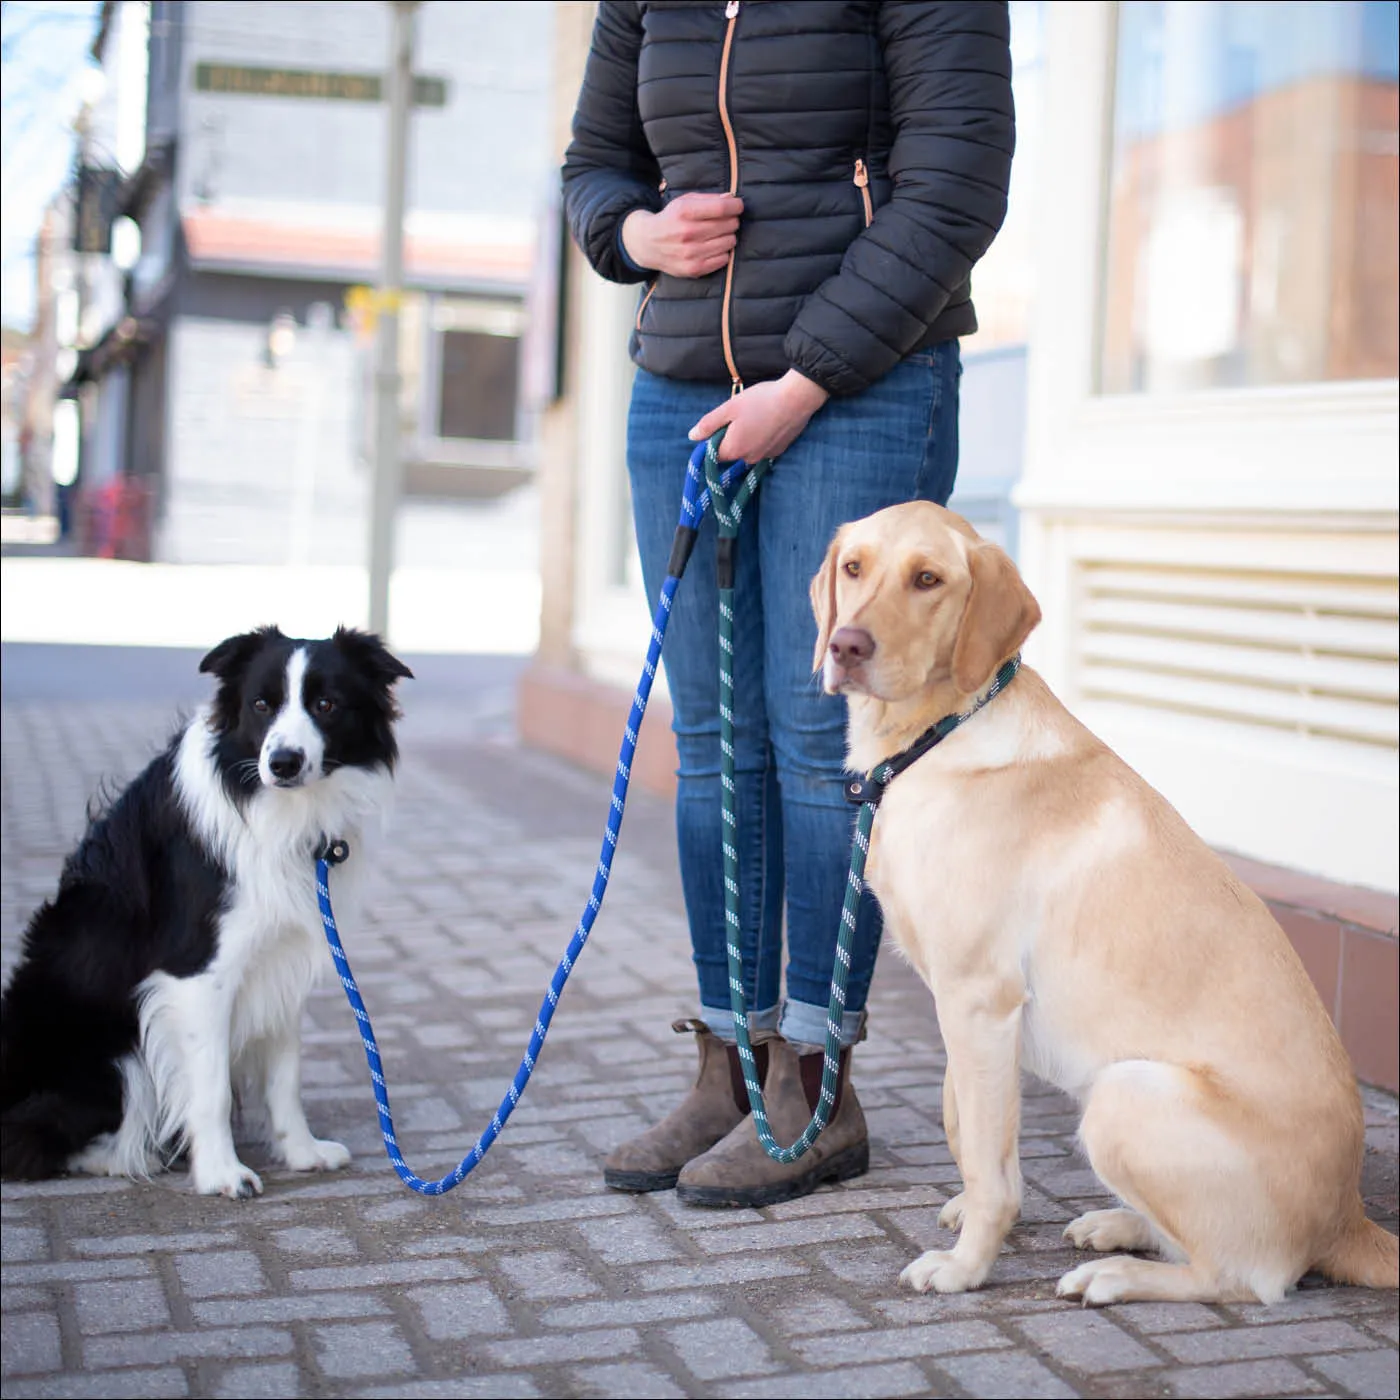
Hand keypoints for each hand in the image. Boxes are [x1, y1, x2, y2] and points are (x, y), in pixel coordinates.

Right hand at [622, 193, 743, 277]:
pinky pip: (724, 259)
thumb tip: (731, 198)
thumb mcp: (684, 202)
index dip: (736, 206)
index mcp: (684, 212)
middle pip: (729, 225)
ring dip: (728, 236)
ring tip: (718, 235)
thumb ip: (708, 199)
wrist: (647, 244)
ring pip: (729, 242)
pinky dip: (723, 252)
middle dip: (731, 220)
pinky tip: (713, 247)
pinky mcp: (694, 269)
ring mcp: (691, 253)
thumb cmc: (671, 219)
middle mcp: (687, 233)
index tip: (737, 206)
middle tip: (724, 221)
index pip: (722, 208)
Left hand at [688, 370, 829, 461]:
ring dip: (747, 437)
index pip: (714, 453)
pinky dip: (761, 438)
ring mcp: (766, 456)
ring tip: (756, 416)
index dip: (713, 439)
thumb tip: (692, 436)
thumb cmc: (761, 401)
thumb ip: (709, 424)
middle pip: (732, 452)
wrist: (798, 399)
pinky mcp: (779, 451)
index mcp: (734, 450)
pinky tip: (767, 422)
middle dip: (731, 437)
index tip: (720, 423)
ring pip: (748, 450)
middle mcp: (748, 459)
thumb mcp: (729, 408)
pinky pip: (762, 448)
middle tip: (740, 415)